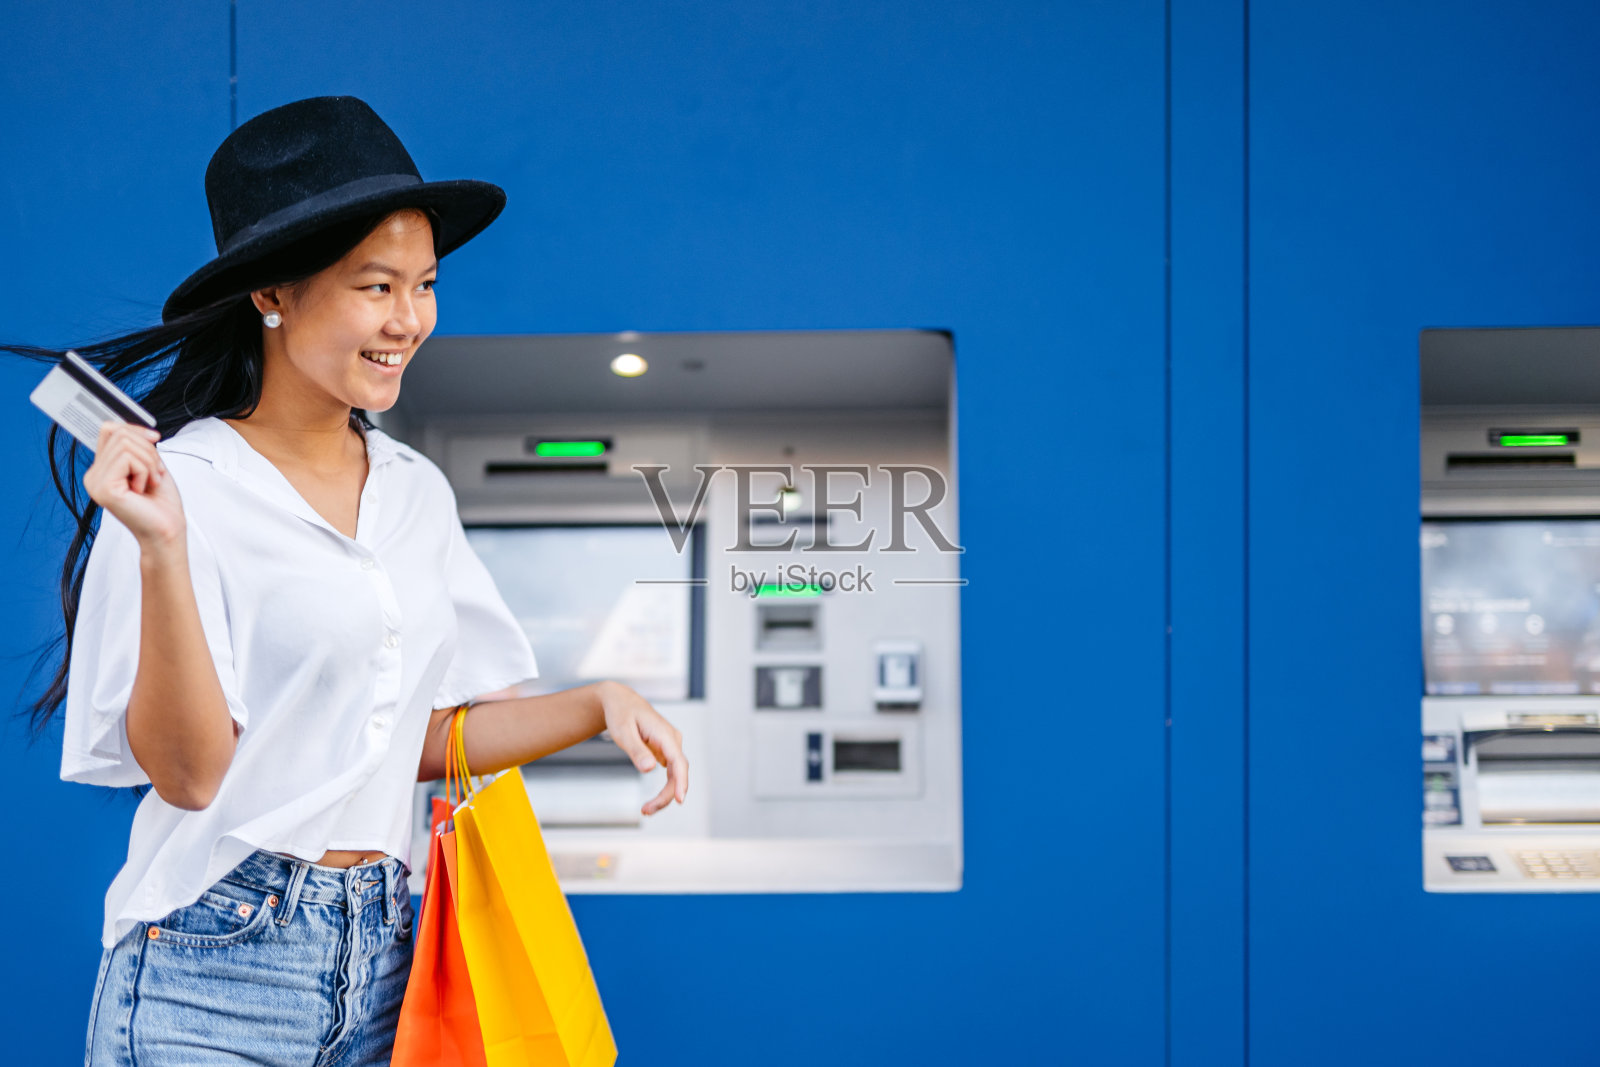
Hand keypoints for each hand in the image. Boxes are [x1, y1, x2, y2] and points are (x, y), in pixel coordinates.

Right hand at [83, 421, 183, 548]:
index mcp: (102, 469)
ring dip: (149, 461)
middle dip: (148, 449)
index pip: (109, 429)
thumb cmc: (161, 504)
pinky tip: (144, 489)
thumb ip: (136, 446)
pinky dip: (145, 471)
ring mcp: (96, 482)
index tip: (155, 439)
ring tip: (151, 482)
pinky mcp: (104, 488)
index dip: (135, 429)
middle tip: (156, 473)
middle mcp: (94, 476)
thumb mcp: (149, 465)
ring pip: (124, 444)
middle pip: (119, 434)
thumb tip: (130, 425)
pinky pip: (127, 458)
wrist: (167, 531)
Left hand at [598, 681, 687, 814]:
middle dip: (666, 795)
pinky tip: (651, 801)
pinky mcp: (666, 751)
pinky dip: (664, 789)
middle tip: (646, 811)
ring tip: (646, 809)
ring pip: (675, 775)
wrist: (621, 701)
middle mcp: (673, 740)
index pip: (678, 761)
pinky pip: (671, 773)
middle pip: (678, 773)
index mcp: (665, 734)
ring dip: (665, 795)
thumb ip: (637, 750)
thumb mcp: (623, 732)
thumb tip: (650, 769)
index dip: (681, 781)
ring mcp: (671, 746)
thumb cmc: (621, 714)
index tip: (680, 800)